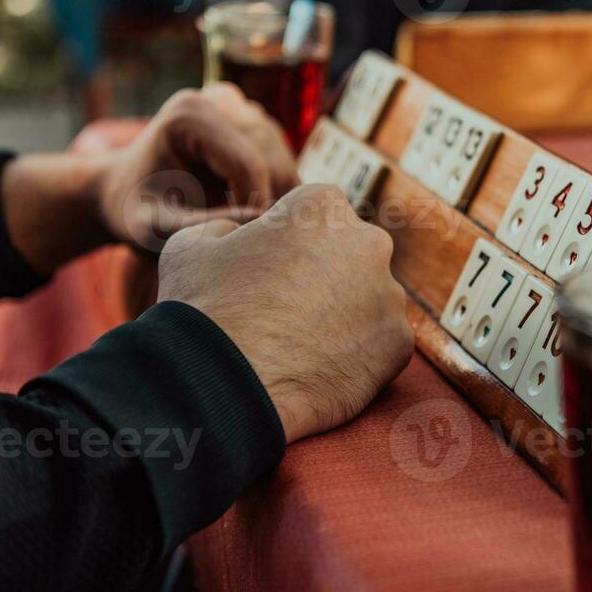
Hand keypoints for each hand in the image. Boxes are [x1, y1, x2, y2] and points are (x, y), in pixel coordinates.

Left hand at [99, 84, 297, 251]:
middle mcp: (221, 99)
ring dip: (275, 204)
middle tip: (252, 249)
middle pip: (271, 161)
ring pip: (284, 163)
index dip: (255, 211)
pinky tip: (252, 219)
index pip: (248, 166)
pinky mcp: (255, 123)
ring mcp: (242, 107)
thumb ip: (202, 225)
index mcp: (190, 115)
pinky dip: (275, 196)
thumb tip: (260, 219)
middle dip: (268, 209)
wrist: (125, 191)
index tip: (245, 249)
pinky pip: (283, 164)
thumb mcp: (155, 227)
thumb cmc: (134, 211)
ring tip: (249, 237)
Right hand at [156, 184, 413, 443]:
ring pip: (369, 300)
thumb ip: (228, 227)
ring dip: (344, 317)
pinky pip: (380, 344)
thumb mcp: (192, 244)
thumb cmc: (203, 309)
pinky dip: (357, 356)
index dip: (289, 245)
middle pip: (351, 254)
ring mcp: (390, 294)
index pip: (315, 217)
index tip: (269, 274)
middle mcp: (369, 240)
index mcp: (322, 205)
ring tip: (300, 347)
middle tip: (287, 313)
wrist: (224, 386)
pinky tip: (319, 370)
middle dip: (326, 277)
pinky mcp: (399, 343)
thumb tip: (240, 233)